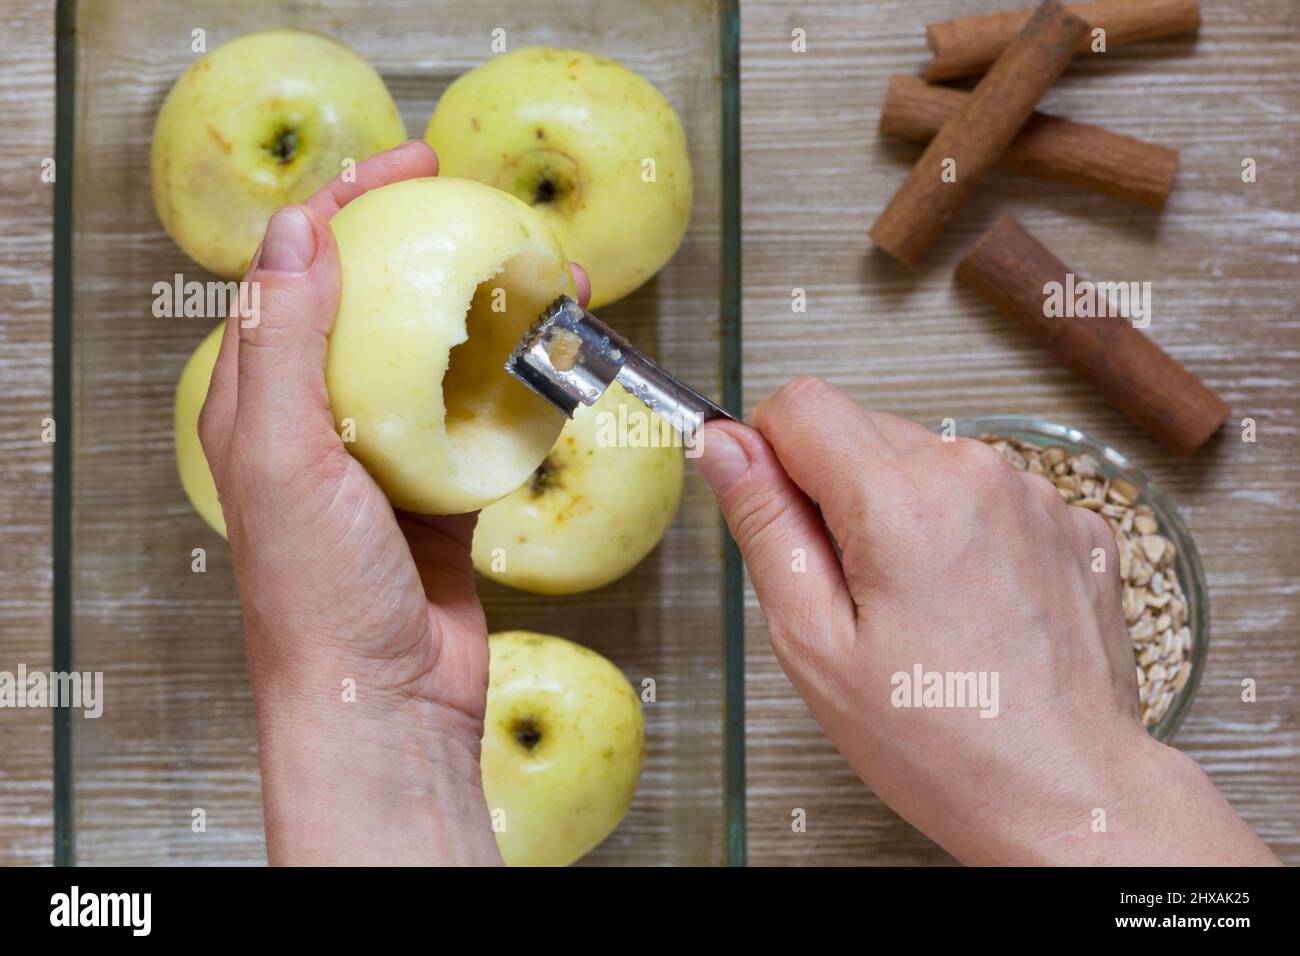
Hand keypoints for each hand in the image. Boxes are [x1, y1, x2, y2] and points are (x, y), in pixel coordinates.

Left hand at [199, 140, 589, 864]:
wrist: (385, 699)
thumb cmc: (318, 594)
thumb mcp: (282, 456)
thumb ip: (285, 342)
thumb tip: (295, 233)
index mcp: (262, 403)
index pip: (292, 274)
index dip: (340, 206)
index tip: (401, 168)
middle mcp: (322, 420)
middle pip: (372, 300)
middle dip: (422, 240)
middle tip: (473, 201)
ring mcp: (388, 454)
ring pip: (439, 354)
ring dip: (485, 305)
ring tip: (535, 267)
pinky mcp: (444, 490)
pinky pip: (486, 415)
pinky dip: (521, 378)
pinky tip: (555, 354)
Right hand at [695, 377, 1277, 864]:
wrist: (1067, 794)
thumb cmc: (942, 741)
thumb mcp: (813, 641)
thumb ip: (763, 523)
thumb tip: (722, 444)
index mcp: (901, 499)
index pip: (799, 404)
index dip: (770, 454)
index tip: (781, 516)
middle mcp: (975, 473)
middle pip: (861, 428)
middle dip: (835, 492)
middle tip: (851, 591)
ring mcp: (1034, 493)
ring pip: (923, 460)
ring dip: (901, 510)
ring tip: (917, 607)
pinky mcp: (1072, 519)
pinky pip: (984, 493)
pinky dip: (962, 531)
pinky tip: (970, 605)